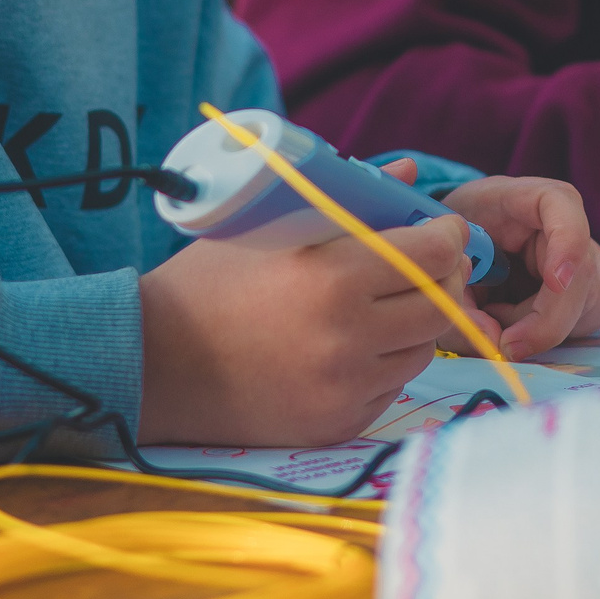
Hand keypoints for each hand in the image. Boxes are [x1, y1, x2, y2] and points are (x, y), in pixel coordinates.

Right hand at [136, 211, 474, 446]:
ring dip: (415, 324)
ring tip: (384, 304)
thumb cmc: (209, 284)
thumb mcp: (268, 226)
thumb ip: (347, 198)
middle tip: (427, 265)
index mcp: (332, 280)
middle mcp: (346, 340)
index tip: (440, 228)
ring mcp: (343, 390)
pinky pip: (390, 388)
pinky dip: (384, 363)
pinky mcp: (336, 425)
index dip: (446, 237)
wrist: (153, 365)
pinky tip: (353, 344)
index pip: (431, 255)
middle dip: (443, 280)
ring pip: (421, 351)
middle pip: (439, 306)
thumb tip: (406, 173)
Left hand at [441, 172, 599, 358]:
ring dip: (535, 329)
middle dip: (542, 322)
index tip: (556, 281)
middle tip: (503, 345)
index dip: (567, 241)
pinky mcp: (594, 293)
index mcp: (528, 198)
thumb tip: (494, 342)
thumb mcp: (443, 266)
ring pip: (581, 308)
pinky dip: (543, 335)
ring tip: (496, 315)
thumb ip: (460, 304)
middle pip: (580, 274)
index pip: (561, 203)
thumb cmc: (457, 243)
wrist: (468, 243)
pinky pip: (579, 325)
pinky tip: (516, 320)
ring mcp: (588, 258)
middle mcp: (568, 224)